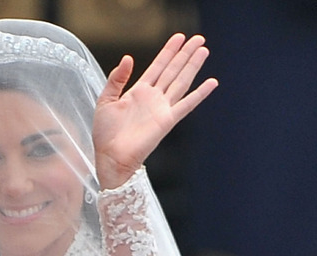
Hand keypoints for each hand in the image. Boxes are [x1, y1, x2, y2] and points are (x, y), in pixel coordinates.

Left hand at [93, 34, 217, 189]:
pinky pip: (187, 105)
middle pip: (173, 70)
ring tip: (204, 50)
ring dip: (193, 66)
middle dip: (185, 54)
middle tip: (198, 38)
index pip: (157, 66)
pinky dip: (200, 94)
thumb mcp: (105, 100)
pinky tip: (211, 83)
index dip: (168, 51)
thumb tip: (127, 58)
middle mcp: (153, 98)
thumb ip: (116, 79)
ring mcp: (162, 109)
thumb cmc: (105, 134)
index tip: (179, 37)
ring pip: (181, 81)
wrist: (110, 157)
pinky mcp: (167, 121)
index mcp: (138, 92)